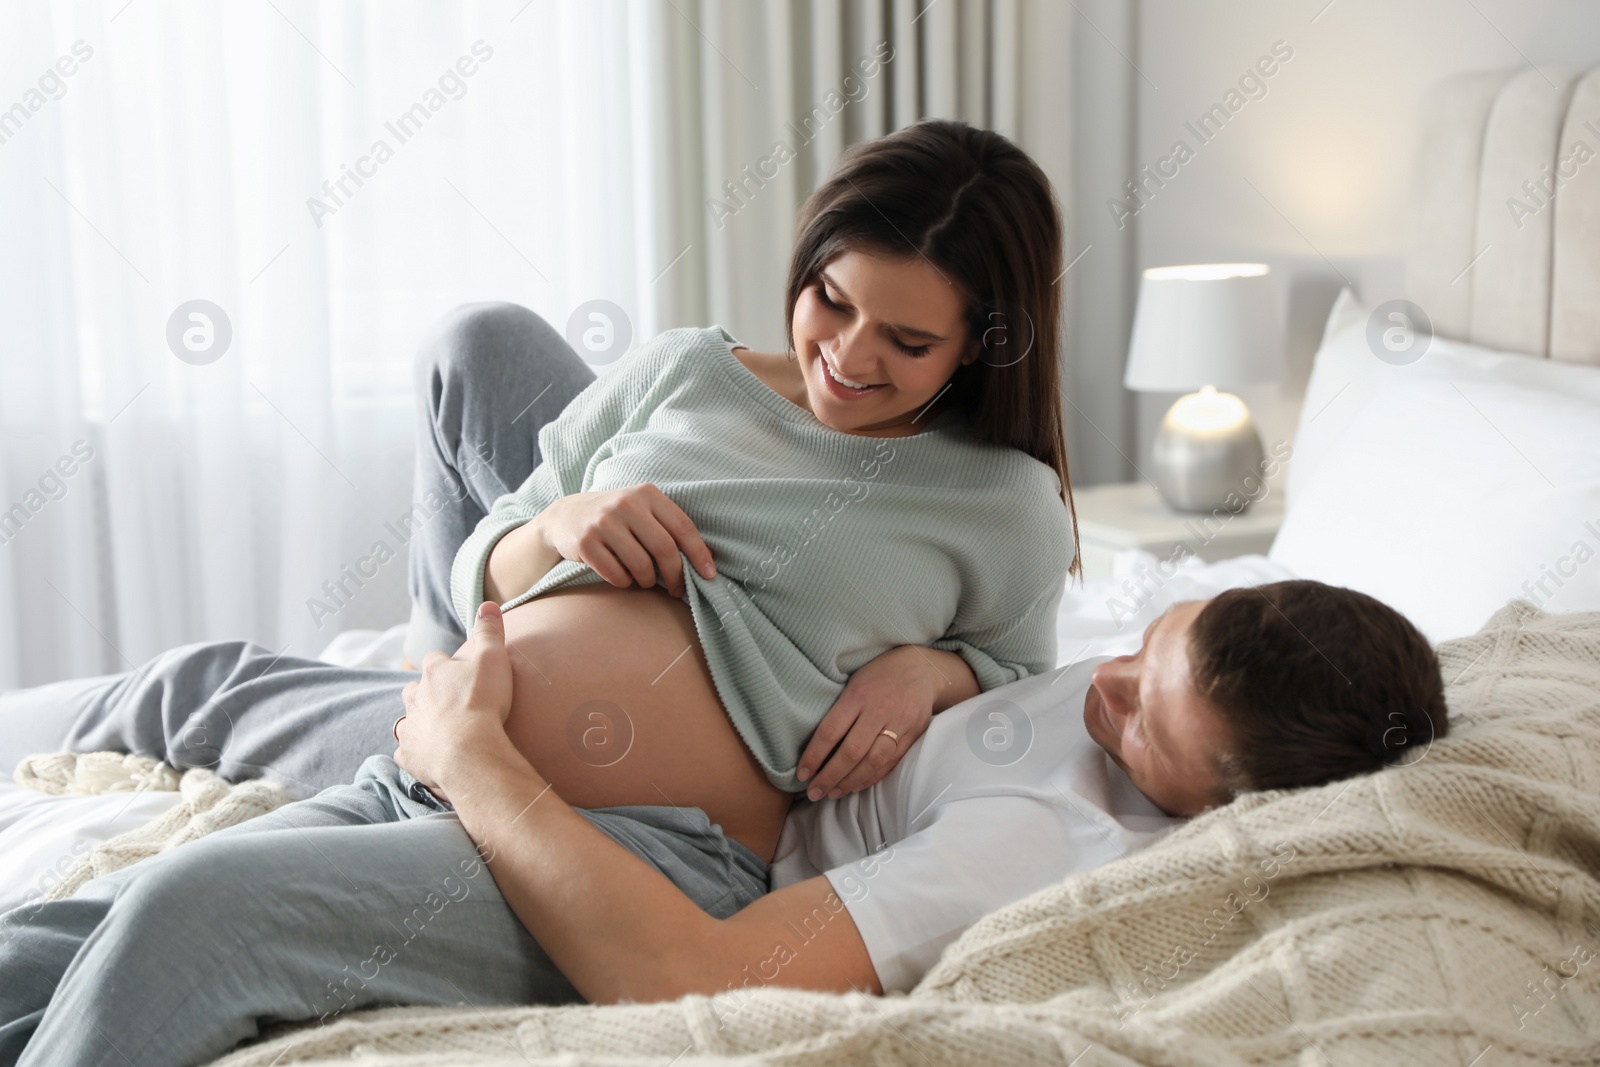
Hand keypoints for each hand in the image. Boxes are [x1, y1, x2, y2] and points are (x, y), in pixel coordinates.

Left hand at [394, 601, 514, 800]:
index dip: (447, 665)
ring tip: (436, 728)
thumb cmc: (482, 702)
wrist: (469, 751)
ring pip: (406, 720)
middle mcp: (415, 697)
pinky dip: (414, 753)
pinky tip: (427, 756)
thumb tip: (487, 604)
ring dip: (418, 721)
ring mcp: (410, 728)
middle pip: (414, 689)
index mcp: (434, 672)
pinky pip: (405, 753)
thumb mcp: (493, 658)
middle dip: (426, 693)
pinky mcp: (409, 755)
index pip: (435, 660)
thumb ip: (489, 631)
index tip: (461, 672)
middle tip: (447, 701)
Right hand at [539, 483, 715, 597]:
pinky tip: (624, 577)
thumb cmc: (618, 518)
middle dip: (676, 576)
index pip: (683, 526)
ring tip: (647, 581)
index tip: (709, 575)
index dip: (699, 554)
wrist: (567, 515)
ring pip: (641, 565)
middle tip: (678, 590)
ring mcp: (603, 522)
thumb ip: (669, 527)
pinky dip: (625, 582)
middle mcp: (626, 504)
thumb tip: (707, 561)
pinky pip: (616, 575)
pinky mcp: (585, 542)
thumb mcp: (643, 510)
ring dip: (648, 581)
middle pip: (664, 549)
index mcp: (647, 494)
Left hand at [796, 645, 939, 800]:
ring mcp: (899, 723)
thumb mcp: (854, 681)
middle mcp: (879, 710)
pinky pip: (891, 762)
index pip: (830, 731)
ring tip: (833, 793)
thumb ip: (840, 710)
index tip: (802, 774)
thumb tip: (815, 745)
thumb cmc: (878, 674)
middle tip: (814, 792)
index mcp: (858, 694)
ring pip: (873, 761)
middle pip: (851, 752)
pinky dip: (872, 778)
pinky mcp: (914, 734)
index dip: (814, 756)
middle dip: (829, 776)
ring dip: (850, 782)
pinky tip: (856, 786)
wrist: (921, 667)